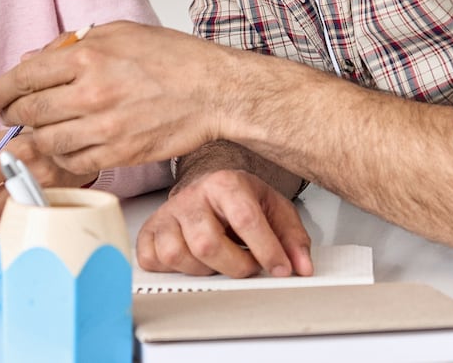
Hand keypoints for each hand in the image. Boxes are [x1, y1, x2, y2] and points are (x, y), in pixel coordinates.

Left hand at [0, 21, 231, 175]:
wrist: (213, 90)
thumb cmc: (171, 57)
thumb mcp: (117, 31)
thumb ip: (70, 43)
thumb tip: (30, 60)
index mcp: (86, 57)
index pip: (23, 77)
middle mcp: (90, 93)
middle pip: (28, 112)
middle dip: (11, 115)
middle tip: (8, 115)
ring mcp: (103, 128)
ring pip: (45, 142)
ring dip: (34, 138)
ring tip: (37, 130)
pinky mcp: (117, 155)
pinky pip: (72, 162)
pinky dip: (62, 155)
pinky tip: (65, 144)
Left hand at [0, 130, 96, 221]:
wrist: (75, 145)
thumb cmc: (34, 140)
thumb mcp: (2, 135)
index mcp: (17, 150)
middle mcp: (32, 172)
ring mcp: (44, 190)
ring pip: (5, 216)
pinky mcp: (51, 202)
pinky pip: (21, 215)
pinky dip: (6, 214)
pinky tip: (0, 205)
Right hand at [136, 169, 313, 277]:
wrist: (206, 184)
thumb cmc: (239, 197)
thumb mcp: (273, 207)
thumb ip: (291, 236)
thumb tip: (301, 266)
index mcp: (225, 183)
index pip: (245, 218)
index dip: (266, 249)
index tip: (280, 269)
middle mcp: (193, 195)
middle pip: (206, 243)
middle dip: (234, 266)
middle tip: (247, 265)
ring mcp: (168, 212)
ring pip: (176, 254)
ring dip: (202, 269)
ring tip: (217, 260)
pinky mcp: (150, 228)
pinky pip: (152, 258)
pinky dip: (172, 268)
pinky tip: (190, 259)